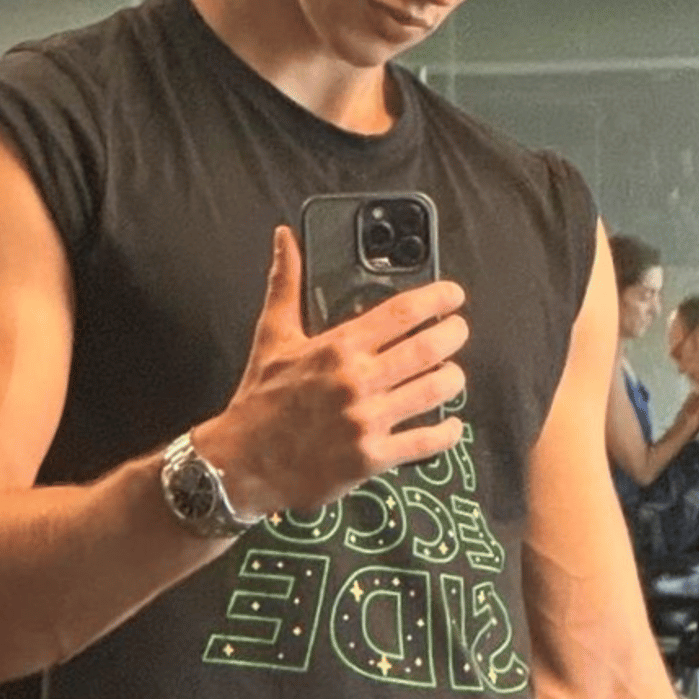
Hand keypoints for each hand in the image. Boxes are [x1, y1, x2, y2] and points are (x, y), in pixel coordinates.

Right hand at [193, 226, 467, 515]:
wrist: (240, 461)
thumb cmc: (260, 398)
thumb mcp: (273, 335)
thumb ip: (286, 283)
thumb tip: (285, 237)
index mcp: (337, 347)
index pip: (401, 313)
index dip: (437, 299)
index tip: (453, 296)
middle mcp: (356, 380)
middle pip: (427, 349)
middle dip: (453, 335)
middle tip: (457, 331)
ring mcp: (366, 420)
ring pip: (433, 392)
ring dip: (453, 379)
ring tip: (452, 373)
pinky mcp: (371, 458)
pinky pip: (425, 443)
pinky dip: (447, 432)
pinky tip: (451, 425)